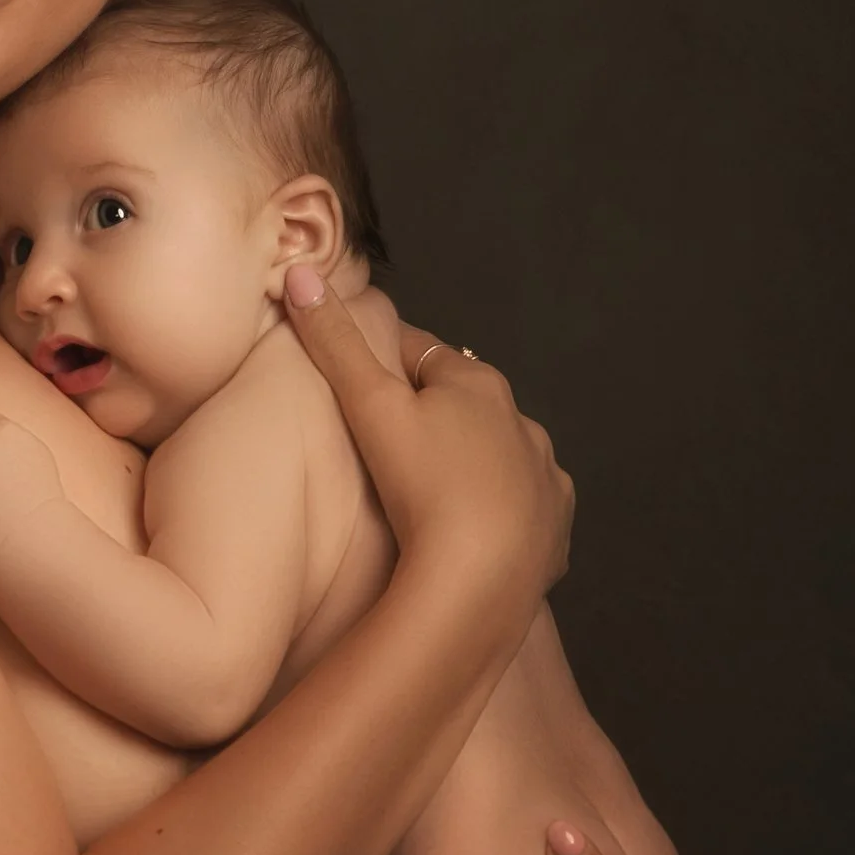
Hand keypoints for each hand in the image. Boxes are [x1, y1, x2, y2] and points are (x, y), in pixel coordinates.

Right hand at [280, 266, 570, 614]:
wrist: (480, 582)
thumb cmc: (422, 486)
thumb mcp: (368, 407)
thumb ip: (334, 342)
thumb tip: (299, 272)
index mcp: (478, 385)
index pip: (421, 355)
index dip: (385, 362)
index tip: (360, 376)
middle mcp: (522, 424)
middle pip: (466, 405)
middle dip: (434, 413)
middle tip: (389, 439)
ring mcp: (544, 479)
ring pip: (501, 457)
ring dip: (472, 463)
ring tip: (432, 491)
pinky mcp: (555, 532)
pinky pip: (527, 512)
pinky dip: (504, 514)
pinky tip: (477, 534)